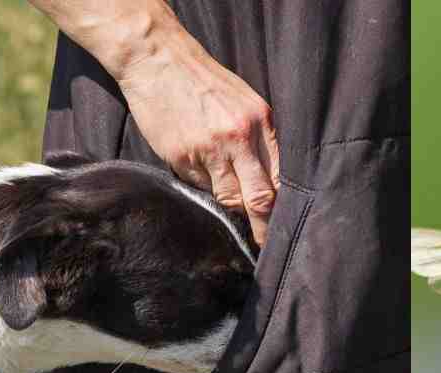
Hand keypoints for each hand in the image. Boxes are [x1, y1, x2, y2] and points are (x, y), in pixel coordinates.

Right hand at [116, 30, 279, 244]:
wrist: (157, 58)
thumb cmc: (205, 82)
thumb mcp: (246, 102)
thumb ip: (261, 139)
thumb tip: (271, 184)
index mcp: (260, 122)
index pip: (280, 179)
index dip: (282, 209)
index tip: (283, 228)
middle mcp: (238, 137)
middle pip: (259, 199)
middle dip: (263, 228)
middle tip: (265, 247)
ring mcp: (208, 149)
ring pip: (227, 198)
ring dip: (229, 207)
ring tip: (227, 201)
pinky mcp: (181, 157)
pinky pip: (198, 186)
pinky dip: (201, 185)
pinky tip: (195, 164)